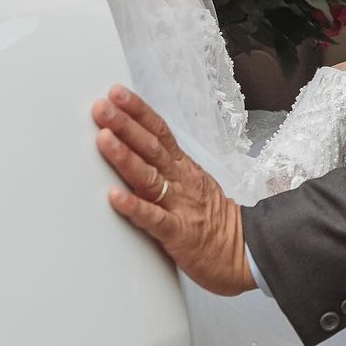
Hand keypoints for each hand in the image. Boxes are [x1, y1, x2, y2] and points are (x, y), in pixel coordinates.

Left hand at [92, 86, 254, 295]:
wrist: (243, 251)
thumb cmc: (214, 219)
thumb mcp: (192, 182)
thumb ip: (165, 166)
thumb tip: (133, 147)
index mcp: (183, 167)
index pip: (159, 131)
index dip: (138, 111)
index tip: (116, 93)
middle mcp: (180, 180)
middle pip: (151, 147)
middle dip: (125, 125)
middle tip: (102, 107)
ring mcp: (179, 205)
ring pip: (150, 177)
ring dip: (125, 157)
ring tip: (104, 140)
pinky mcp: (178, 233)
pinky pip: (154, 219)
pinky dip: (135, 207)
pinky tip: (115, 197)